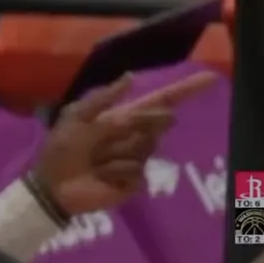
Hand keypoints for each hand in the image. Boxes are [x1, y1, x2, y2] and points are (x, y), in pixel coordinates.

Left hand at [35, 71, 217, 215]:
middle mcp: (136, 135)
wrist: (53, 185)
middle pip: (157, 122)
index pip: (160, 101)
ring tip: (95, 159)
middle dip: (137, 125)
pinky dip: (115, 171)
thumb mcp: (77, 116)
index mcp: (123, 116)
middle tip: (105, 137)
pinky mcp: (135, 181)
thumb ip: (103, 98)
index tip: (210, 78)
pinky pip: (136, 171)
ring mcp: (138, 158)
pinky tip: (101, 175)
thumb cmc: (62, 148)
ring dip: (115, 152)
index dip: (185, 90)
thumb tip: (131, 76)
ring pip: (145, 147)